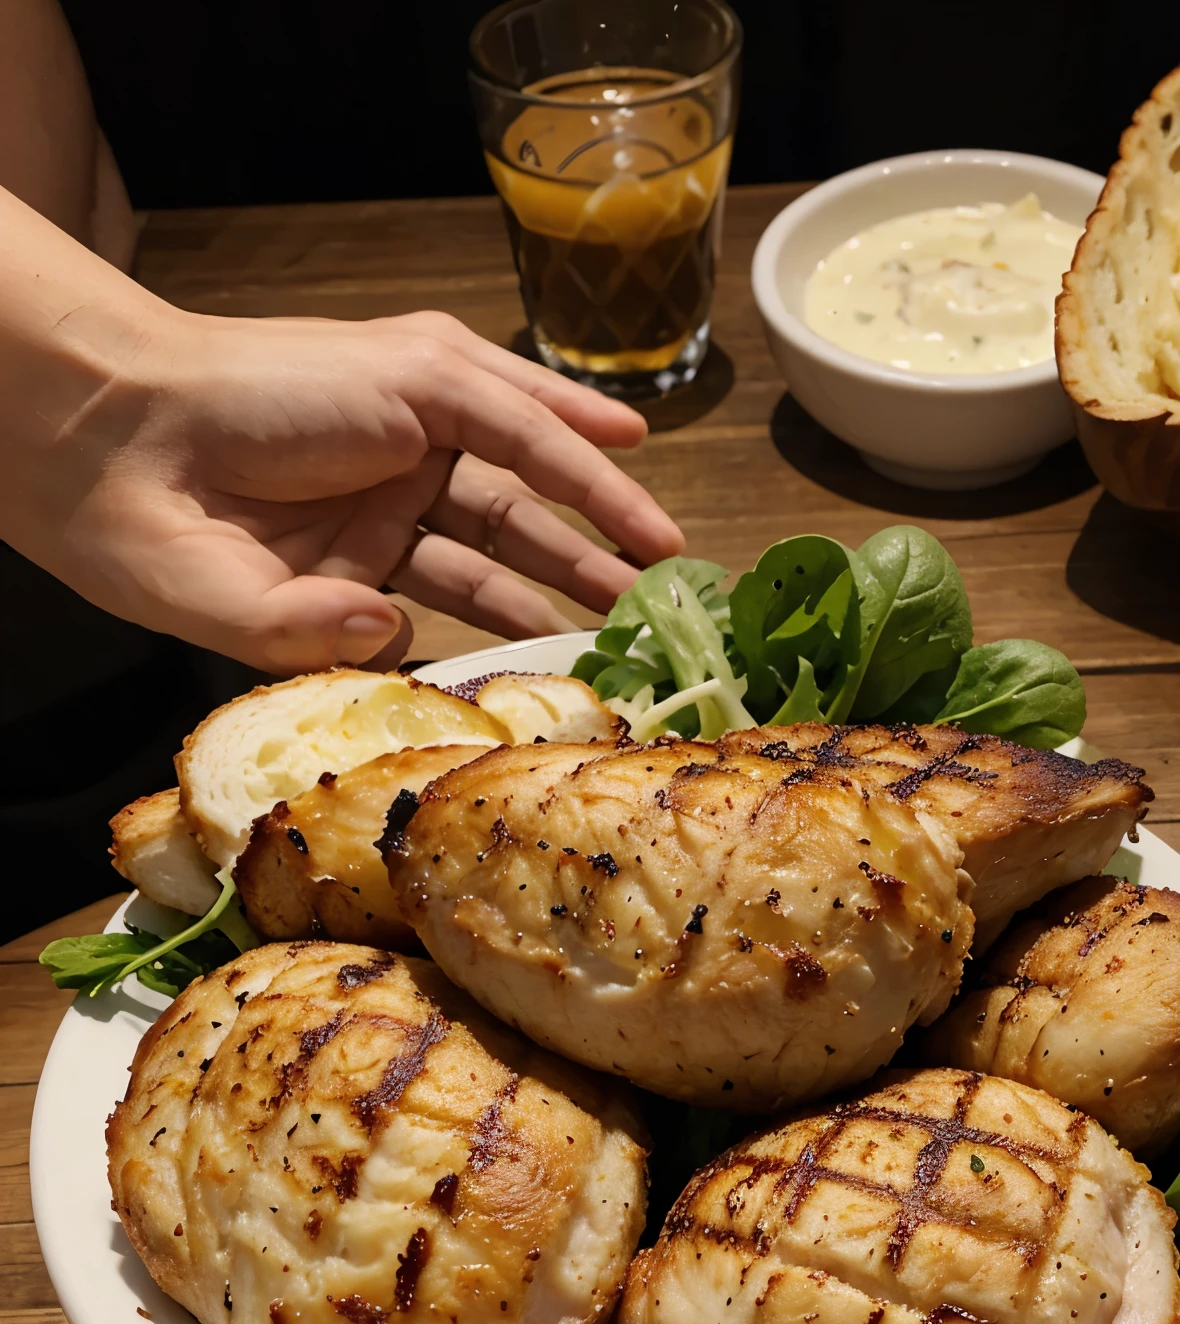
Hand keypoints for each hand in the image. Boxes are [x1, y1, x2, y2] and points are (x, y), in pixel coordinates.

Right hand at [0, 189, 684, 671]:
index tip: (578, 665)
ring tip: (661, 562)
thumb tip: (395, 633)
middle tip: (646, 622)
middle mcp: (387, 498)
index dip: (522, 627)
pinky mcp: (407, 381)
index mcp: (353, 561)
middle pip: (509, 542)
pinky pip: (511, 414)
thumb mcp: (247, 618)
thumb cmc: (147, 537)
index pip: (461, 593)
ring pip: (524, 482)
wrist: (97, 446)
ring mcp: (399, 440)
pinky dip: (573, 431)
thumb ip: (323, 636)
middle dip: (579, 577)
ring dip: (598, 520)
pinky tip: (633, 455)